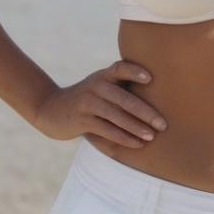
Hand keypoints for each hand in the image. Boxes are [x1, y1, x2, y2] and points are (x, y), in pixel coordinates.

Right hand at [33, 61, 166, 148]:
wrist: (51, 109)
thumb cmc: (87, 98)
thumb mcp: (100, 86)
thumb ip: (121, 86)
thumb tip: (159, 93)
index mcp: (104, 76)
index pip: (120, 68)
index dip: (134, 71)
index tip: (150, 78)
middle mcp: (96, 86)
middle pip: (124, 99)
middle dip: (146, 112)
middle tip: (163, 124)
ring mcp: (87, 103)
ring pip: (116, 116)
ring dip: (136, 128)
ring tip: (152, 136)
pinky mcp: (81, 120)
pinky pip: (106, 130)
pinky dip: (123, 138)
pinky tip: (137, 144)